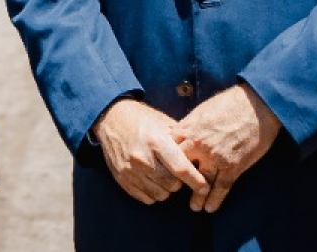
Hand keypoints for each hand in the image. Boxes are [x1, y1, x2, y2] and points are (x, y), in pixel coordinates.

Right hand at [91, 98, 207, 205]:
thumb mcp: (164, 123)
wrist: (111, 118)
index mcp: (156, 142)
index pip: (181, 169)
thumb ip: (181, 141)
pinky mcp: (122, 179)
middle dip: (180, 182)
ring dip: (167, 189)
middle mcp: (142, 158)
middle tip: (177, 172)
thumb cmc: (142, 119)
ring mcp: (130, 171)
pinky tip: (153, 180)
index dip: (196, 181)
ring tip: (164, 175)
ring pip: (160, 194)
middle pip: (172, 185)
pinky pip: (146, 198)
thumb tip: (202, 158)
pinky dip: (154, 193)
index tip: (205, 187)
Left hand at [172, 84, 280, 212]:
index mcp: (187, 130)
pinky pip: (222, 187)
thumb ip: (188, 127)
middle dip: (178, 182)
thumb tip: (179, 137)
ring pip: (201, 183)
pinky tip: (211, 208)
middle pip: (181, 170)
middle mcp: (198, 146)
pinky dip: (216, 199)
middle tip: (176, 192)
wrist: (255, 104)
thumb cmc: (228, 103)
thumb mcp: (200, 111)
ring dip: (197, 197)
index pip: (169, 153)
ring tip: (194, 207)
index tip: (165, 172)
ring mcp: (215, 157)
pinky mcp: (233, 166)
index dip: (166, 164)